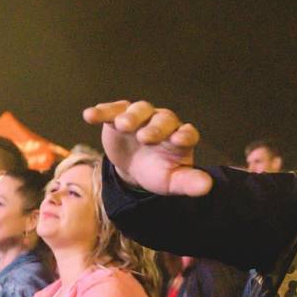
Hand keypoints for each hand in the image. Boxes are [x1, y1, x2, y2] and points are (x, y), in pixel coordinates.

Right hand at [81, 100, 212, 196]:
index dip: (184, 135)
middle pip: (162, 119)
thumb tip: (207, 187)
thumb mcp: (172, 181)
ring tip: (122, 125)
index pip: (187, 133)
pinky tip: (89, 115)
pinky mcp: (118, 115)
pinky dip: (101, 111)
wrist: (134, 168)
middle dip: (154, 127)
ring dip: (131, 116)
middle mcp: (163, 123)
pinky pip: (111, 110)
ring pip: (138, 110)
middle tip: (144, 137)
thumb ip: (188, 182)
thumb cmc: (158, 172)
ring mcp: (140, 117)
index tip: (179, 141)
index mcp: (180, 138)